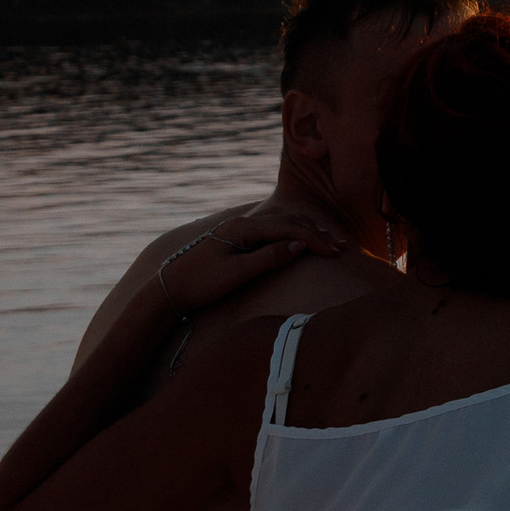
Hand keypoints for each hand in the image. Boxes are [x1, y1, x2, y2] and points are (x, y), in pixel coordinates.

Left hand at [146, 203, 337, 322]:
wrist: (169, 289)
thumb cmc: (200, 284)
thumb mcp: (236, 274)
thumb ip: (268, 258)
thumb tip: (300, 245)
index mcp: (243, 229)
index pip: (288, 228)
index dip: (314, 239)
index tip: (334, 252)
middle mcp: (243, 223)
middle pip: (288, 221)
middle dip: (316, 233)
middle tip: (340, 247)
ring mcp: (240, 230)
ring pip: (281, 223)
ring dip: (306, 231)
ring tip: (328, 241)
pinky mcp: (239, 239)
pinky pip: (272, 229)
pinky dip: (292, 233)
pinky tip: (301, 239)